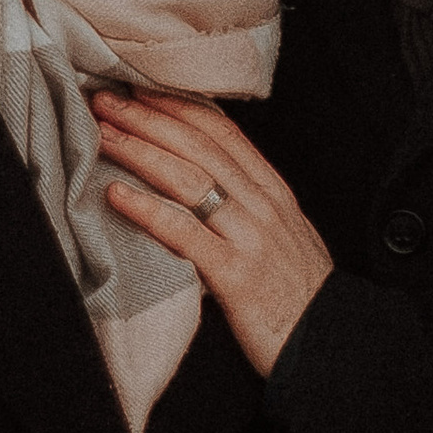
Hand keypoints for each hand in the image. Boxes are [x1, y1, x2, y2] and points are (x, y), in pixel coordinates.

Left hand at [92, 92, 334, 378]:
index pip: (222, 132)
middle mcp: (262, 205)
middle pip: (197, 146)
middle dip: (148, 117)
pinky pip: (184, 234)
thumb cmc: (299, 294)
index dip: (178, 105)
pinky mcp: (236, 275)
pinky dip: (147, 210)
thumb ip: (248, 202)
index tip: (139, 87)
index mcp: (272, 191)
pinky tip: (116, 195)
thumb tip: (204, 176)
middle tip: (104, 100)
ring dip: (139, 151)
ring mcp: (250, 238)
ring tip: (101, 135)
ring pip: (188, 179)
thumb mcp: (282, 233)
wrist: (331, 345)